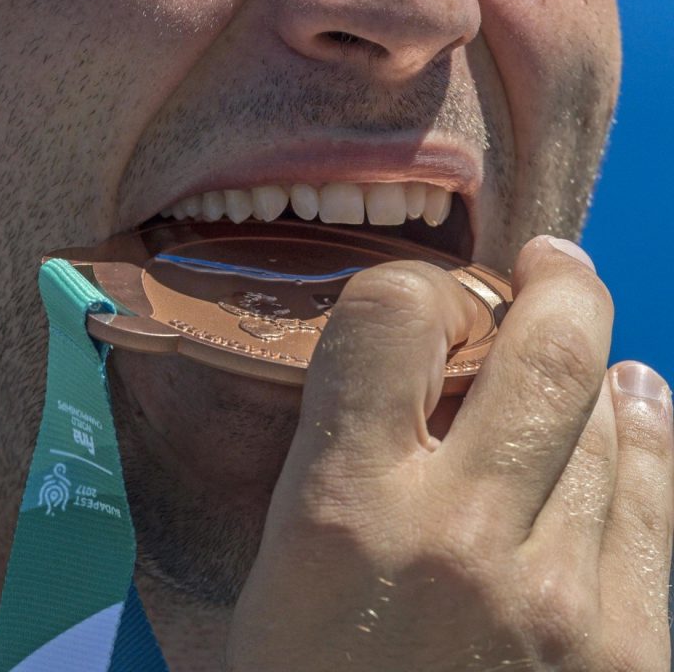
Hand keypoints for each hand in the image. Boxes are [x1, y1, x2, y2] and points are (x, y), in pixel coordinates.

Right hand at [226, 237, 673, 670]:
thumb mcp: (263, 605)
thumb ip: (304, 487)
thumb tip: (350, 395)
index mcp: (344, 518)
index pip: (388, 316)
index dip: (406, 289)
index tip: (415, 309)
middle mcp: (460, 539)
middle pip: (542, 347)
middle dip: (554, 283)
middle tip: (547, 266)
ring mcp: (561, 599)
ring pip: (611, 418)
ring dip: (602, 367)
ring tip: (594, 351)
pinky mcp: (633, 657)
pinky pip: (658, 503)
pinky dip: (651, 441)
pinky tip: (642, 413)